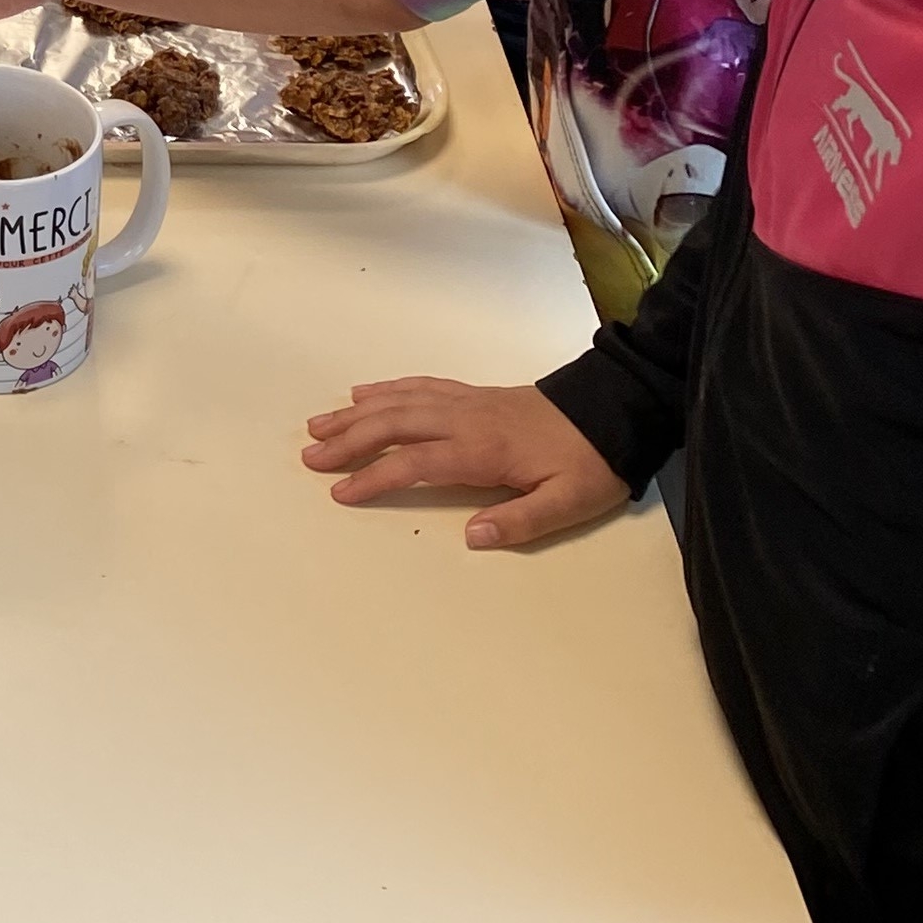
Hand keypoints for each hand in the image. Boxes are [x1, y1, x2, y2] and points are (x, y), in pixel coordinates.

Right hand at [299, 377, 629, 548]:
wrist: (612, 412)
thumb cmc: (590, 463)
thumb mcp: (569, 503)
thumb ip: (520, 521)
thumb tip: (472, 537)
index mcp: (484, 449)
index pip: (416, 462)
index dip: (375, 476)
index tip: (342, 491)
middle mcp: (466, 419)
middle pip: (395, 423)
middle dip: (349, 439)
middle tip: (310, 456)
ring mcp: (467, 401)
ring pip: (401, 401)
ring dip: (357, 412)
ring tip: (319, 424)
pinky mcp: (473, 394)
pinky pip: (420, 385)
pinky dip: (386, 388)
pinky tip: (364, 392)